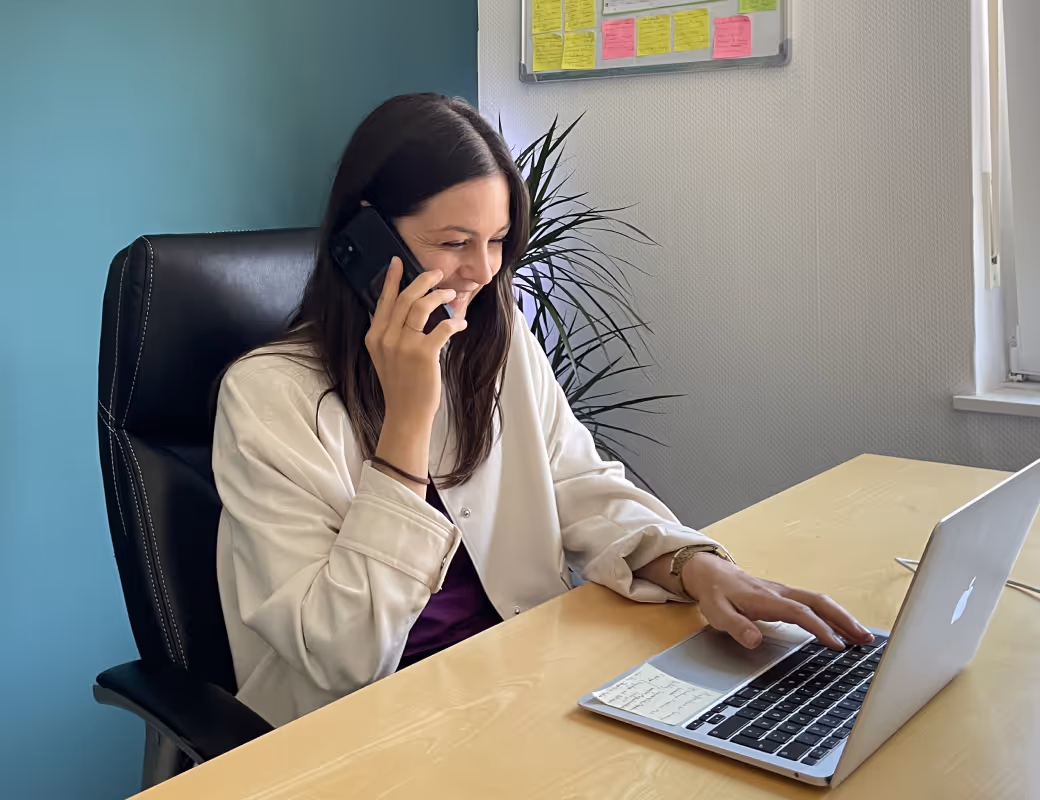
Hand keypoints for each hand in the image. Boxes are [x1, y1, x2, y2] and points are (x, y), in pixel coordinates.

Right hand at [366, 258, 467, 493]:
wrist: (406, 414)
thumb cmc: (401, 386)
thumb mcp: (386, 357)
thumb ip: (389, 334)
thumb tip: (406, 310)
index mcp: (375, 337)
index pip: (384, 301)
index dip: (392, 280)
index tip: (398, 263)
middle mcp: (386, 338)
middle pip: (404, 298)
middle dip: (422, 281)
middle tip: (437, 274)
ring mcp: (404, 345)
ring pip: (421, 306)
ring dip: (439, 296)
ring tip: (452, 295)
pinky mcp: (423, 354)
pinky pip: (442, 327)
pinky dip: (454, 321)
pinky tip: (461, 322)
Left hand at [681, 555, 872, 650]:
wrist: (710, 573)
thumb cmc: (715, 593)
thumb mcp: (717, 613)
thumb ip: (735, 626)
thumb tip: (754, 640)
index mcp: (766, 598)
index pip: (800, 613)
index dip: (820, 628)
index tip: (837, 645)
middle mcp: (780, 593)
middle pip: (819, 602)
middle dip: (844, 620)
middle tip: (865, 639)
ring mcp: (785, 593)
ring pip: (820, 601)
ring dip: (843, 617)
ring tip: (863, 637)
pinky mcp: (785, 596)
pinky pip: (814, 603)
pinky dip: (832, 614)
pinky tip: (841, 628)